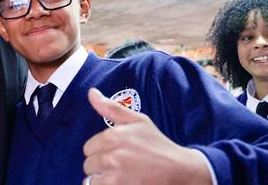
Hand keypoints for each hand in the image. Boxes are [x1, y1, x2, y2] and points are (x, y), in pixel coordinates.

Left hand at [82, 88, 211, 184]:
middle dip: (101, 166)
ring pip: (92, 180)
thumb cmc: (158, 145)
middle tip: (121, 165)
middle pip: (88, 165)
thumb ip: (111, 108)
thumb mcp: (137, 121)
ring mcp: (115, 176)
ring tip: (121, 176)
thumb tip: (91, 92)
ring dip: (103, 179)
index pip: (88, 148)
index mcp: (113, 136)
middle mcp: (111, 156)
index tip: (117, 152)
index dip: (101, 151)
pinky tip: (123, 183)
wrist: (180, 170)